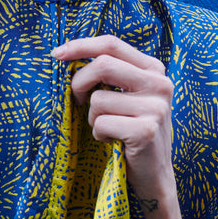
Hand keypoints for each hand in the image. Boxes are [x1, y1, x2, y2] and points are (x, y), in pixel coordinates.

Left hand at [52, 35, 175, 203]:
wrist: (154, 174)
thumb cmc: (132, 131)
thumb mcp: (128, 96)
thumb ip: (111, 73)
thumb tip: (66, 54)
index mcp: (154, 69)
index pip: (112, 44)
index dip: (81, 46)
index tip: (57, 54)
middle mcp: (160, 84)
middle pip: (103, 65)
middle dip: (79, 83)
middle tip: (77, 101)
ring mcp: (156, 108)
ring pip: (98, 100)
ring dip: (93, 118)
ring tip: (108, 129)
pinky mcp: (145, 131)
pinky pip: (101, 124)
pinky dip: (99, 135)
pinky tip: (113, 141)